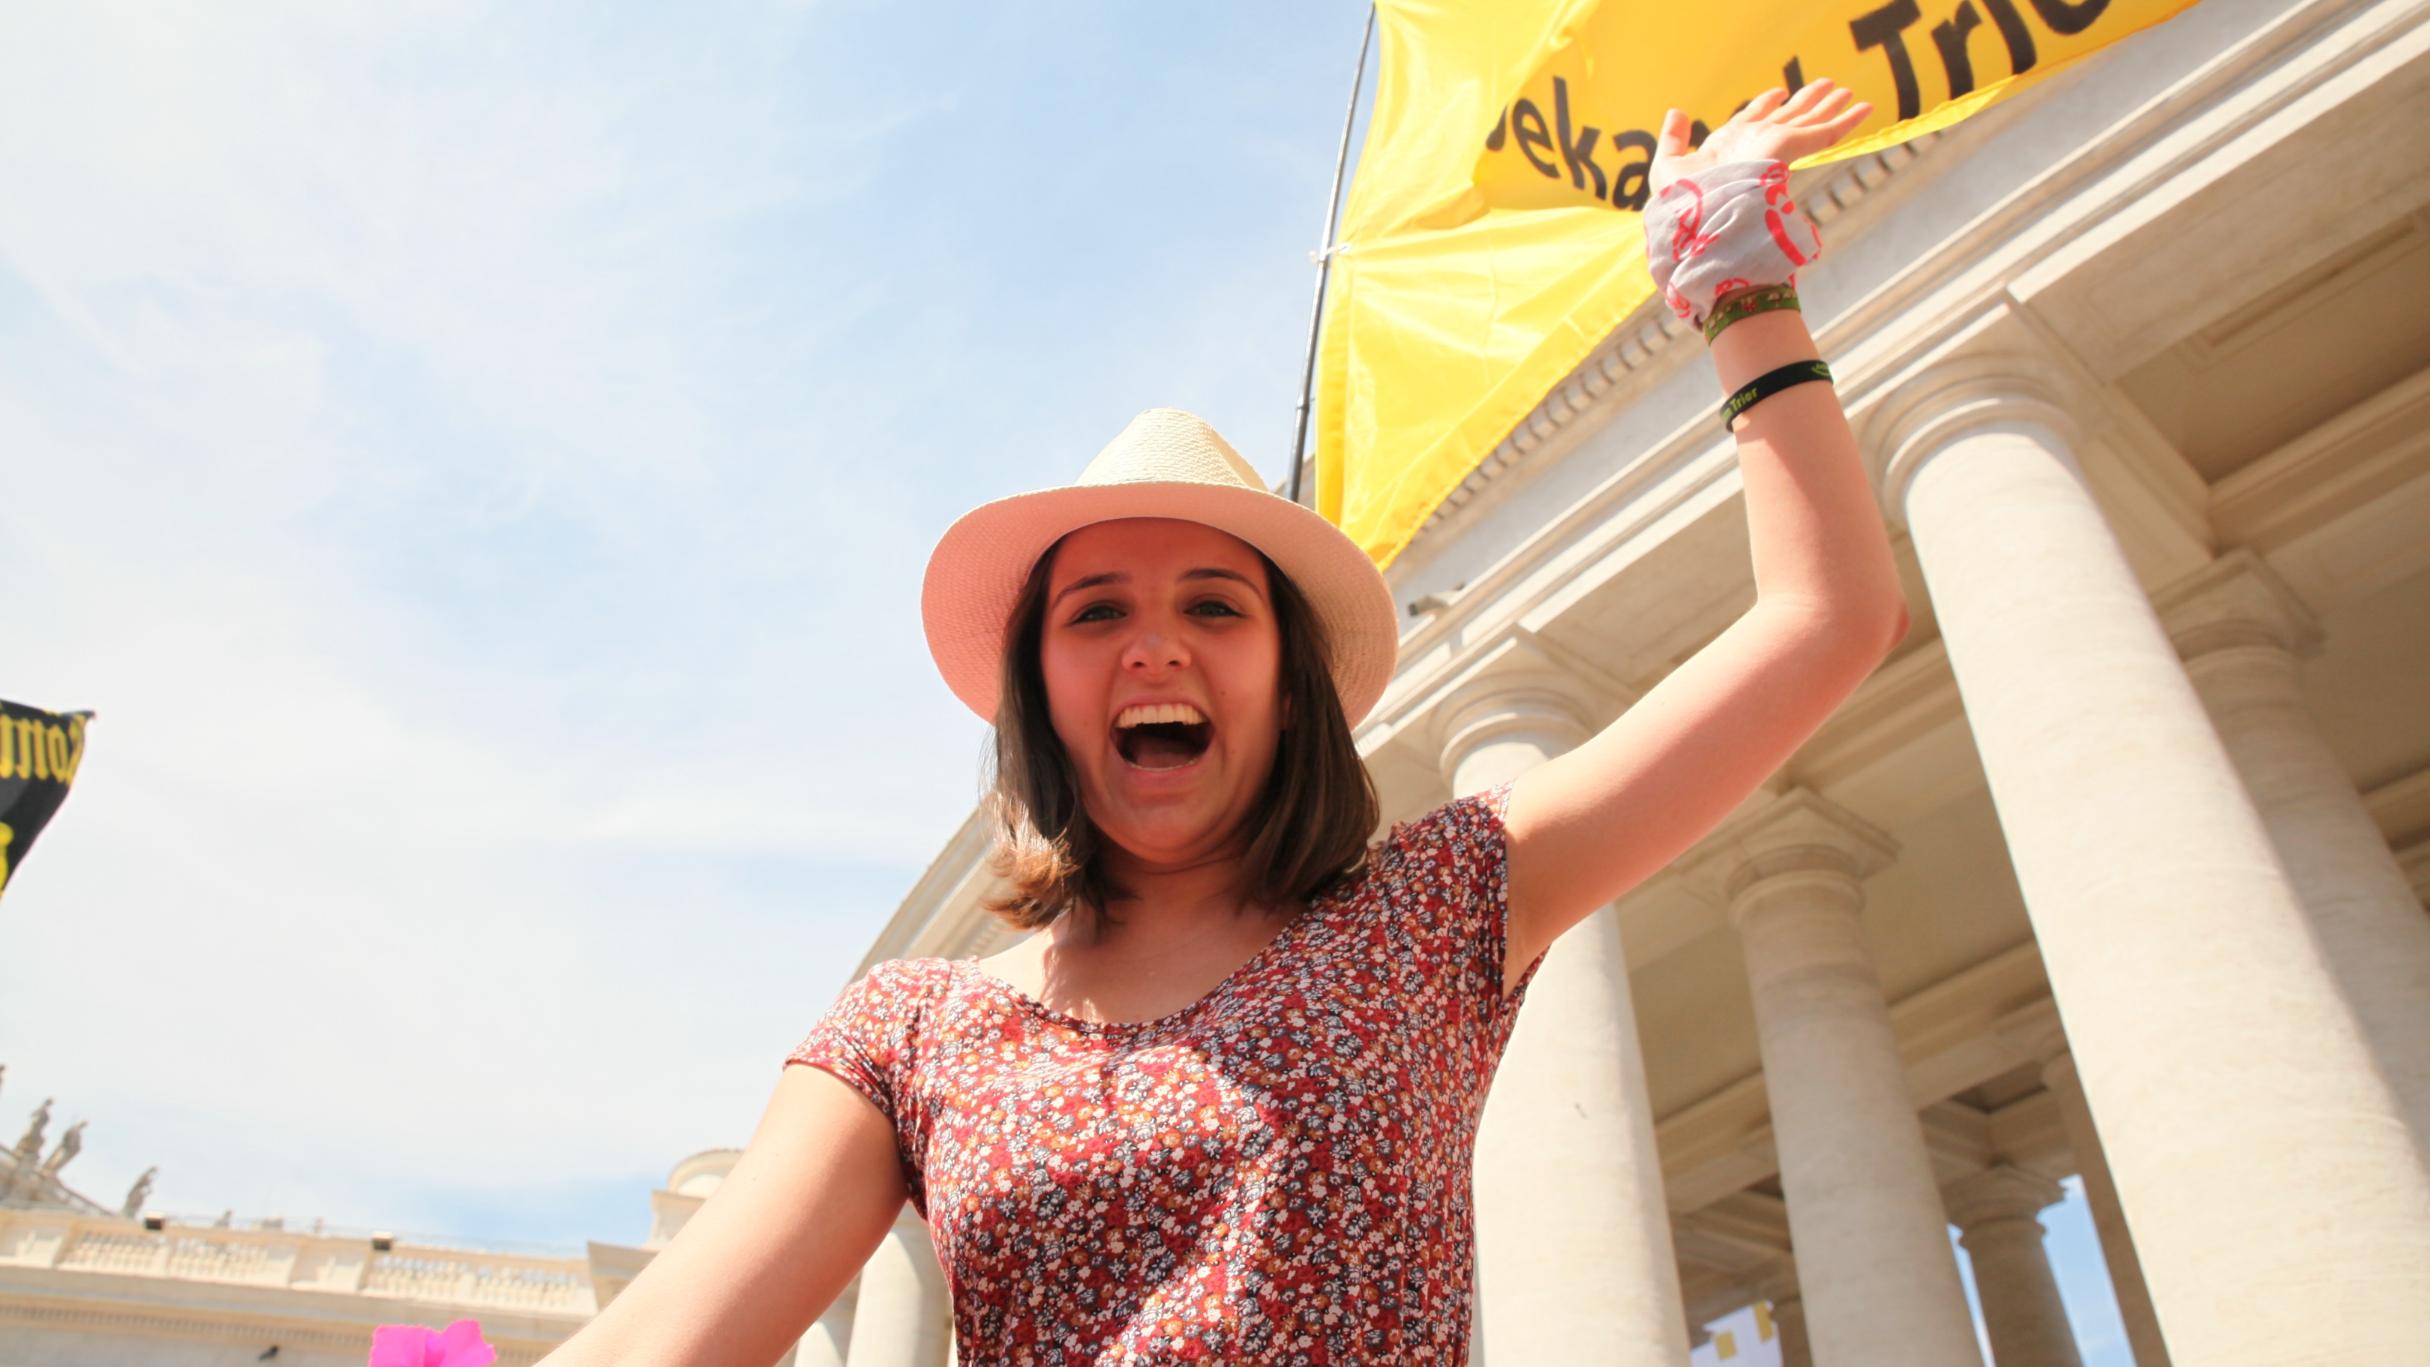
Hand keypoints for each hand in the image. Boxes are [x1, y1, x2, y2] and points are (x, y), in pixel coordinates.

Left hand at [1649, 80, 1872, 198]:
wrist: (1697, 229)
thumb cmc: (1679, 208)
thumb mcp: (1667, 165)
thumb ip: (1674, 138)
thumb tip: (1677, 111)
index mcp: (1730, 147)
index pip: (1753, 120)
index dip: (1764, 104)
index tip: (1777, 92)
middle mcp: (1754, 146)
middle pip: (1786, 116)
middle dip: (1805, 100)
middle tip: (1827, 84)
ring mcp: (1773, 149)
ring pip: (1807, 120)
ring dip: (1828, 104)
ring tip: (1846, 89)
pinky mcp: (1787, 151)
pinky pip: (1822, 134)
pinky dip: (1845, 120)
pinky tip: (1864, 107)